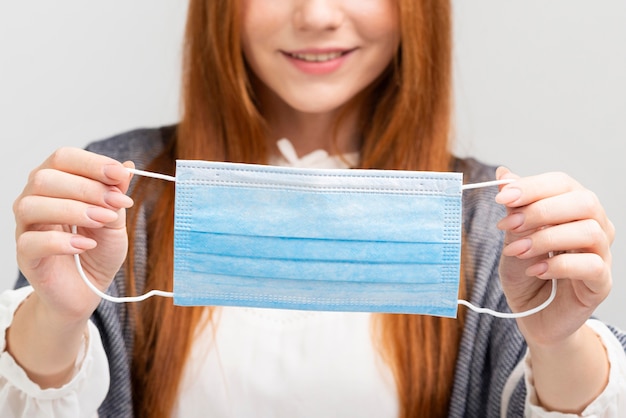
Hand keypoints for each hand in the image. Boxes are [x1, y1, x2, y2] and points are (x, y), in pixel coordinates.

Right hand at [13, 147, 133, 321]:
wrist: (88, 289)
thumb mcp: (115, 219)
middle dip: (86, 188)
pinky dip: (62, 241)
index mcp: (57, 183)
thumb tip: (127, 166)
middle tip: (116, 205)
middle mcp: (35, 200)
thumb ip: (116, 194)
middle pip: (45, 178)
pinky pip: (31, 242)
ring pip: (31, 205)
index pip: (63, 158)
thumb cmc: (98, 250)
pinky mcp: (25, 256)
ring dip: (73, 210)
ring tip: (103, 221)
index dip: (91, 163)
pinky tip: (86, 245)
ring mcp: (26, 228)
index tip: (119, 174)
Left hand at [495, 167, 613, 346]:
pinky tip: (535, 269)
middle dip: (541, 210)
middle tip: (507, 224)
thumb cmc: (525, 270)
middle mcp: (594, 226)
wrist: (532, 312)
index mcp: (573, 208)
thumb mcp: (513, 237)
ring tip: (514, 251)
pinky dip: (559, 265)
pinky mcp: (601, 283)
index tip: (502, 197)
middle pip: (584, 202)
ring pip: (589, 232)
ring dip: (545, 238)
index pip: (562, 183)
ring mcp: (602, 254)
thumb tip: (503, 174)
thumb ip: (514, 208)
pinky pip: (591, 265)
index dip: (533, 187)